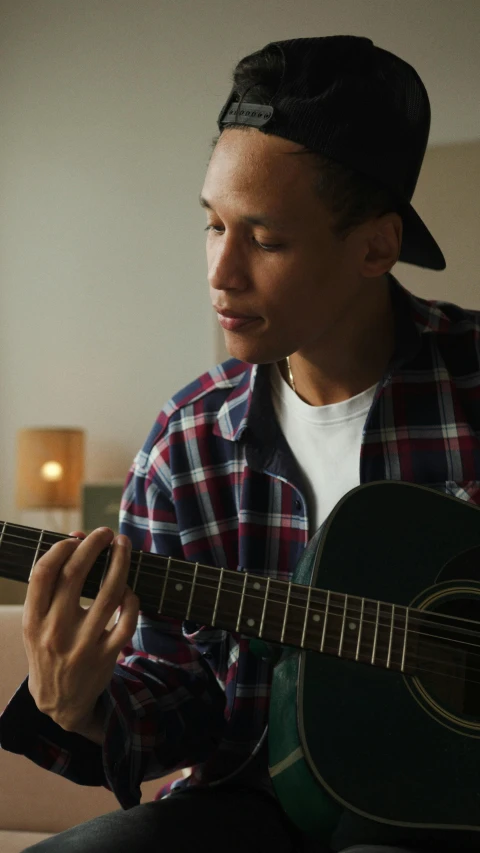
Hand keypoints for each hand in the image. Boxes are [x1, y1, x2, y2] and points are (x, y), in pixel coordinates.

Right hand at [22, 527, 139, 731]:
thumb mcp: (37, 623)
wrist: (59, 702)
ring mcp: (82, 645)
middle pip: (76, 577)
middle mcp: (55, 632)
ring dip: (120, 564)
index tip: (76, 538)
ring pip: (109, 595)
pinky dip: (131, 600)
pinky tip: (129, 588)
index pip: (44, 574)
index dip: (61, 548)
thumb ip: (51, 585)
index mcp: (34, 621)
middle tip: (106, 532)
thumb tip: (75, 538)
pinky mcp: (106, 657)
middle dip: (93, 547)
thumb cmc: (48, 650)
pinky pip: (127, 621)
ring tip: (124, 545)